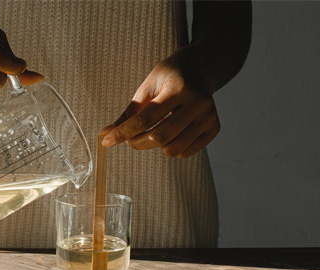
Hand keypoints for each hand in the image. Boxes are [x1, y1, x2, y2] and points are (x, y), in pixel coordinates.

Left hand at [101, 52, 219, 157]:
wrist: (202, 68)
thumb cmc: (170, 76)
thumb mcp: (147, 87)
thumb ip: (129, 113)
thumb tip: (106, 134)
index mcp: (179, 88)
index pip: (146, 118)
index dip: (123, 132)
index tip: (106, 141)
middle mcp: (198, 103)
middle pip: (159, 137)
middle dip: (137, 142)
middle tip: (131, 138)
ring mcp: (209, 117)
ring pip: (172, 150)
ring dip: (155, 146)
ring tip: (155, 130)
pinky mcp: (214, 128)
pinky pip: (185, 152)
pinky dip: (172, 147)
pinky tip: (173, 131)